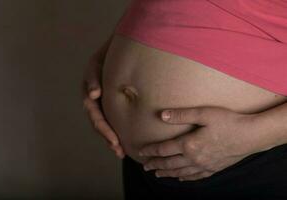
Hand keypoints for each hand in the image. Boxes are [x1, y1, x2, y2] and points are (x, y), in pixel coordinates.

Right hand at [82, 36, 124, 158]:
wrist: (119, 49)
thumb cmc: (106, 56)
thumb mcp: (96, 63)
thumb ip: (93, 78)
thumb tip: (92, 95)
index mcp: (89, 93)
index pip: (95, 115)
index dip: (104, 129)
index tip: (114, 141)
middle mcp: (94, 100)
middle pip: (99, 123)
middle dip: (108, 137)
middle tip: (118, 150)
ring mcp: (102, 102)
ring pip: (105, 123)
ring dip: (111, 138)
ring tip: (120, 152)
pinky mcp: (110, 102)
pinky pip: (112, 118)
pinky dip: (117, 130)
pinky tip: (124, 141)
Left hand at [139, 106, 261, 180]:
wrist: (251, 136)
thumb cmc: (228, 122)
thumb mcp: (204, 114)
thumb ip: (182, 115)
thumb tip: (162, 115)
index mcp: (189, 144)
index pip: (164, 149)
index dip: (151, 151)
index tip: (141, 152)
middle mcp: (194, 158)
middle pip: (169, 163)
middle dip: (155, 165)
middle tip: (145, 167)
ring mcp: (204, 166)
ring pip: (180, 172)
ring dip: (167, 173)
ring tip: (158, 174)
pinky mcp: (214, 169)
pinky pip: (195, 177)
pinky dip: (185, 178)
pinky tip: (181, 179)